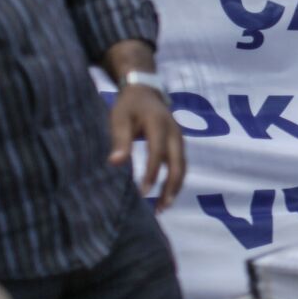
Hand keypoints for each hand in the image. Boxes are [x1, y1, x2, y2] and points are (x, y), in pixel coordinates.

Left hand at [109, 86, 185, 209]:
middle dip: (171, 187)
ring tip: (164, 206)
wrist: (144, 90)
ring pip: (182, 167)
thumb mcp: (119, 118)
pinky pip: (181, 164)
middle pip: (178, 164)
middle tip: (161, 208)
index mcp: (159, 125)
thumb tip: (115, 163)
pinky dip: (175, 180)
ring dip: (175, 187)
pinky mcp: (179, 143)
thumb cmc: (128, 106)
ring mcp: (180, 138)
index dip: (151, 174)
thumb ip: (120, 140)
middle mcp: (175, 133)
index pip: (157, 153)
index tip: (143, 193)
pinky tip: (166, 193)